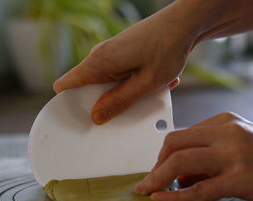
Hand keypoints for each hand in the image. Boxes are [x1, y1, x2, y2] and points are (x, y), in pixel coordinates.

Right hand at [53, 5, 197, 123]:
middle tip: (128, 110)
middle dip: (105, 104)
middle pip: (89, 88)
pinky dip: (137, 83)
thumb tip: (96, 116)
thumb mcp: (145, 84)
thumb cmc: (167, 49)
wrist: (185, 24)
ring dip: (127, 94)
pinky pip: (122, 76)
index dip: (70, 106)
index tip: (81, 123)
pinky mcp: (124, 54)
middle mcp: (101, 55)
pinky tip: (158, 81)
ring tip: (151, 89)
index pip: (66, 85)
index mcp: (99, 62)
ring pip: (109, 84)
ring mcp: (112, 53)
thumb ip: (119, 101)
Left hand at [135, 112, 252, 200]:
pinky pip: (198, 189)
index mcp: (226, 121)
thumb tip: (182, 174)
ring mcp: (233, 154)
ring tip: (148, 193)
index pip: (181, 134)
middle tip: (148, 183)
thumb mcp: (245, 142)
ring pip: (179, 162)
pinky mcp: (240, 178)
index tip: (158, 172)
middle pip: (173, 143)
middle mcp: (227, 132)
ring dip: (157, 179)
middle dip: (154, 165)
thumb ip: (214, 151)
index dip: (163, 155)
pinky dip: (174, 196)